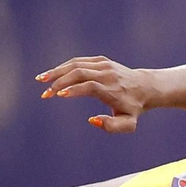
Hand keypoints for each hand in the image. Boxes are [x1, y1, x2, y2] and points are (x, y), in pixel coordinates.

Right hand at [36, 56, 151, 133]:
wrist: (145, 87)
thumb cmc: (133, 109)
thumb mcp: (128, 124)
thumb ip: (111, 126)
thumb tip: (91, 120)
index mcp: (112, 90)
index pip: (90, 86)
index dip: (74, 89)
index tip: (58, 95)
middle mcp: (107, 74)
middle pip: (79, 73)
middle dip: (59, 82)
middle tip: (45, 94)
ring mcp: (103, 65)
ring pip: (76, 64)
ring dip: (57, 72)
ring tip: (40, 80)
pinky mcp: (100, 60)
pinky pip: (79, 61)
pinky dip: (63, 67)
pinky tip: (51, 74)